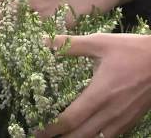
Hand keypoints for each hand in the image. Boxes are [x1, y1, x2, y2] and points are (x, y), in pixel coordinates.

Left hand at [36, 33, 150, 137]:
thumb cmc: (131, 50)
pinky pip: (110, 137)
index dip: (52, 128)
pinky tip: (87, 134)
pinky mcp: (131, 120)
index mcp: (99, 93)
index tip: (38, 131)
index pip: (70, 118)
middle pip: (81, 135)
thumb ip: (71, 45)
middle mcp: (110, 111)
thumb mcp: (100, 42)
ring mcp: (122, 118)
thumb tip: (45, 42)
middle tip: (43, 137)